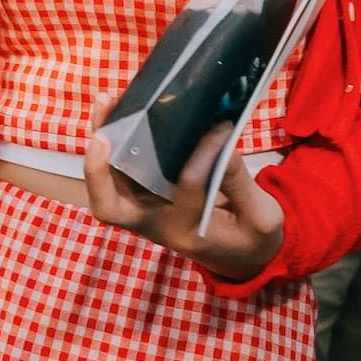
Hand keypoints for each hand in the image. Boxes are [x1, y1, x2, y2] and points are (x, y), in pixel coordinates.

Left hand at [81, 125, 284, 282]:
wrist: (242, 257)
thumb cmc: (252, 238)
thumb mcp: (262, 218)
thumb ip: (239, 183)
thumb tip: (220, 141)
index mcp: (188, 232)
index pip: (188, 187)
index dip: (206, 153)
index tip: (221, 128)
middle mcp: (156, 224)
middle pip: (111, 205)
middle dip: (99, 169)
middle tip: (102, 135)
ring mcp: (145, 211)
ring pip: (109, 181)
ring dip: (101, 144)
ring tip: (106, 103)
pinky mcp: (145, 196)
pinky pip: (120, 170)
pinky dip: (116, 141)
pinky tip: (121, 110)